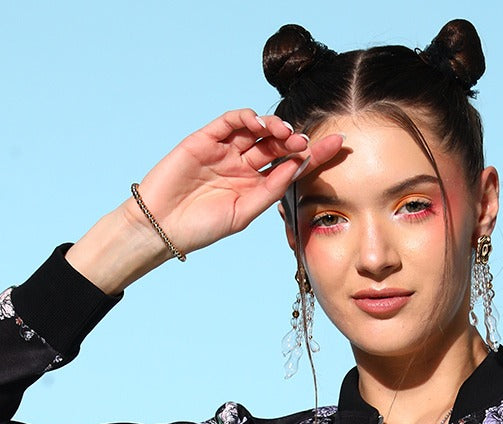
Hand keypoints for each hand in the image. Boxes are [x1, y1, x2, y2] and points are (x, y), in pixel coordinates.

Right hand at [121, 108, 344, 255]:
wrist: (163, 226)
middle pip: (276, 144)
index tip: (339, 145)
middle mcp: (242, 165)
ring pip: (256, 128)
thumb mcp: (245, 212)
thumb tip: (299, 167)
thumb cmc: (202, 227)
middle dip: (294, 139)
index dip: (314, 153)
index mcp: (255, 185)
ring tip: (285, 133)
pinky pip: (230, 121)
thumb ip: (271, 189)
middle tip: (306, 141)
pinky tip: (260, 124)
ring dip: (274, 126)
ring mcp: (224, 150)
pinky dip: (246, 117)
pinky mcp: (205, 138)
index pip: (290, 164)